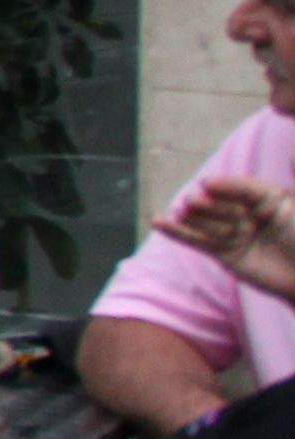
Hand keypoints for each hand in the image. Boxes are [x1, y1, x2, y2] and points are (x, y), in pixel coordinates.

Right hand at [156, 174, 294, 300]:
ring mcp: (233, 235)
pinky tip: (157, 222)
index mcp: (262, 199)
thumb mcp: (282, 203)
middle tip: (195, 203)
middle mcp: (245, 215)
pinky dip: (176, 232)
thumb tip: (206, 183)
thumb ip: (248, 188)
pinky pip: (197, 241)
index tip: (206, 186)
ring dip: (192, 217)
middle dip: (207, 205)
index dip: (220, 187)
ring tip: (182, 212)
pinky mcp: (224, 254)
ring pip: (205, 222)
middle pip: (216, 204)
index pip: (234, 187)